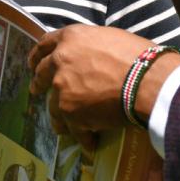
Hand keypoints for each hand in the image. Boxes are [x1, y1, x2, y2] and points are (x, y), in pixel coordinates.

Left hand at [28, 25, 158, 148]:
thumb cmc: (137, 55)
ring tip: (61, 126)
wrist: (146, 80)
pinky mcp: (69, 110)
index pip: (45, 44)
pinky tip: (89, 143)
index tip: (33, 63)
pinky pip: (73, 128)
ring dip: (58, 117)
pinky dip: (82, 137)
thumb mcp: (108, 37)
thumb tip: (90, 57)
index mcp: (69, 37)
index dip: (37, 54)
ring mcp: (61, 86)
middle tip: (36, 89)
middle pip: (41, 73)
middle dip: (38, 83)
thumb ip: (89, 46)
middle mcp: (60, 59)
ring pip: (53, 105)